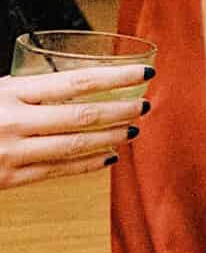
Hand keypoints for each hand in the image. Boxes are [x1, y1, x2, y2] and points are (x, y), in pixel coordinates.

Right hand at [0, 64, 149, 187]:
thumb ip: (32, 87)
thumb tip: (82, 80)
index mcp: (11, 92)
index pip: (77, 81)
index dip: (117, 77)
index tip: (145, 73)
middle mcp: (14, 121)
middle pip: (82, 115)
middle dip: (121, 110)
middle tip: (144, 106)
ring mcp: (11, 152)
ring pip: (75, 145)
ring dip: (110, 137)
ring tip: (132, 130)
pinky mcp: (9, 178)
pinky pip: (58, 170)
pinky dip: (89, 163)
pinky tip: (110, 156)